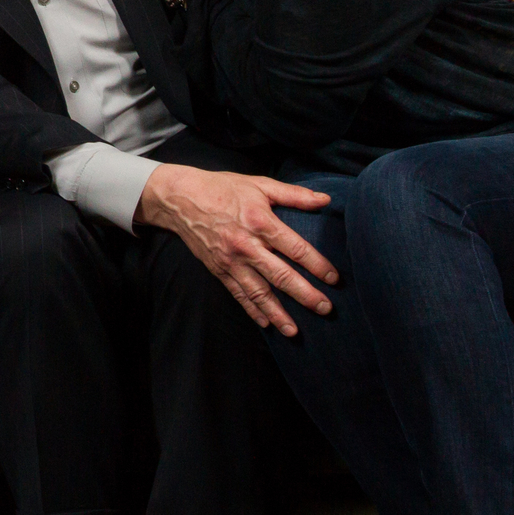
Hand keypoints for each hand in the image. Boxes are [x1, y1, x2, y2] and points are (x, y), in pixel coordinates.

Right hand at [135, 165, 337, 335]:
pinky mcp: (218, 269)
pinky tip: (266, 324)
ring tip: (295, 331)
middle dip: (305, 295)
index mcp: (260, 222)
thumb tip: (325, 200)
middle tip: (326, 309)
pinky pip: (238, 294)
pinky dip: (252, 311)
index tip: (334, 279)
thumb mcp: (259, 184)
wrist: (179, 198)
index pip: (295, 248)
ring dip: (278, 313)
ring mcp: (231, 261)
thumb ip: (294, 195)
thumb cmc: (222, 188)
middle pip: (280, 276)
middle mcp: (246, 245)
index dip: (317, 265)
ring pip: (258, 292)